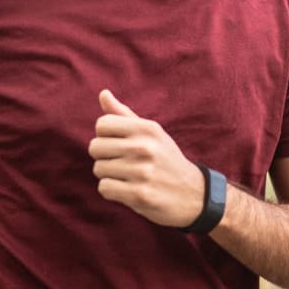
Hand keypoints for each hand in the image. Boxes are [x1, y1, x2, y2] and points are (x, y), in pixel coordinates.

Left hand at [88, 89, 205, 227]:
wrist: (192, 193)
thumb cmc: (165, 159)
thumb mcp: (151, 133)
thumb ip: (124, 115)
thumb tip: (103, 93)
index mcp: (147, 129)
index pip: (102, 124)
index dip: (105, 136)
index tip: (118, 144)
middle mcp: (144, 147)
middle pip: (95, 147)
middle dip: (103, 156)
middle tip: (121, 162)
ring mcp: (142, 171)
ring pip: (98, 169)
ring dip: (108, 175)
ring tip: (128, 176)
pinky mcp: (139, 194)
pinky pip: (104, 188)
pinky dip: (112, 191)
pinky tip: (128, 189)